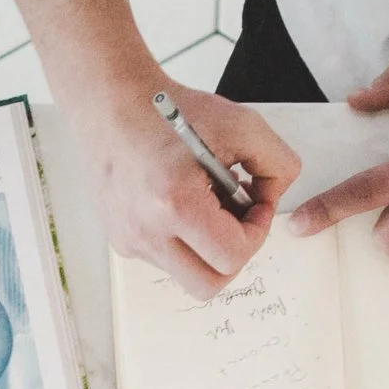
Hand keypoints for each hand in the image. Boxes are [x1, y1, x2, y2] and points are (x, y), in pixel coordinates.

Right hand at [73, 80, 299, 295]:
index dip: (257, 233)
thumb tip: (274, 198)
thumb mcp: (241, 125)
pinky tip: (183, 204)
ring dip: (207, 249)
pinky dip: (183, 240)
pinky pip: (165, 259)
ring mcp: (130, 240)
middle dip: (233, 256)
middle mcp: (146, 231)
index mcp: (175, 204)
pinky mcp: (121, 240)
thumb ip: (278, 164)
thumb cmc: (169, 110)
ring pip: (186, 274)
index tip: (256, 205)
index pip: (233, 256)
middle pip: (208, 285)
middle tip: (237, 220)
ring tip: (208, 206)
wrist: (111, 103)